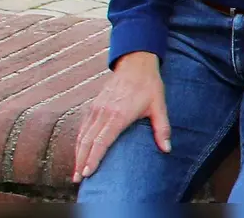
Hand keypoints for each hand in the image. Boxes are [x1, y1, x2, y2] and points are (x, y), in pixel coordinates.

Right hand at [74, 51, 168, 181]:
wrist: (136, 64)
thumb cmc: (149, 85)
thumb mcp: (159, 106)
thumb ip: (162, 128)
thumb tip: (167, 149)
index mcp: (119, 115)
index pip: (102, 141)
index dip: (93, 158)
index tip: (87, 173)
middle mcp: (104, 113)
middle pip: (87, 141)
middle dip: (81, 162)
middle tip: (77, 179)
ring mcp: (96, 109)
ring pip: (82, 135)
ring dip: (77, 154)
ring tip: (76, 171)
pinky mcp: (93, 105)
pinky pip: (83, 126)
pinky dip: (79, 141)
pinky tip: (79, 151)